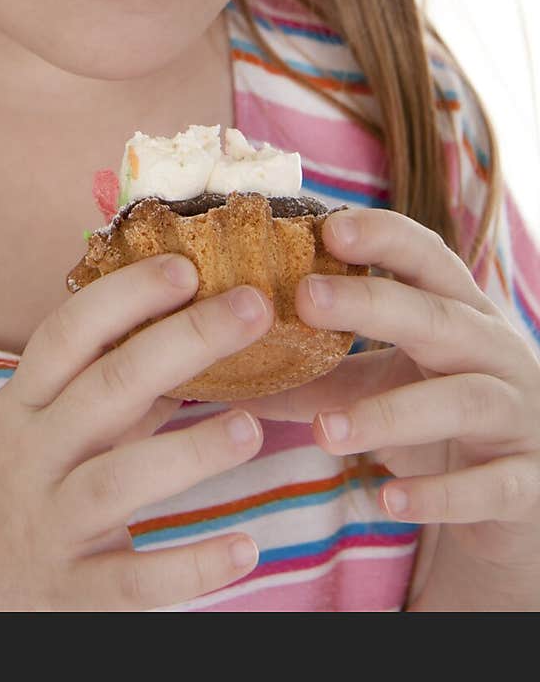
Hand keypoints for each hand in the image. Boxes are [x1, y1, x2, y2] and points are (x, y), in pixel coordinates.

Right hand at [0, 254, 273, 610]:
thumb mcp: (31, 427)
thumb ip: (102, 388)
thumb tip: (189, 330)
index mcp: (21, 408)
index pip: (66, 334)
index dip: (124, 295)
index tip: (185, 266)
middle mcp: (31, 458)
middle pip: (106, 390)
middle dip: (183, 342)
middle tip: (253, 307)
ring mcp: (49, 526)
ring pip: (117, 483)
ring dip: (189, 453)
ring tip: (251, 427)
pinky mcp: (70, 595)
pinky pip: (134, 584)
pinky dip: (191, 567)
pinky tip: (245, 548)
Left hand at [234, 208, 539, 608]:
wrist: (514, 501)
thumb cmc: (438, 423)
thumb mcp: (376, 389)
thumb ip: (311, 376)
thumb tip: (219, 364)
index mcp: (457, 314)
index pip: (427, 257)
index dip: (384, 236)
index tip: (327, 226)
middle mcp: (494, 352)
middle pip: (438, 317)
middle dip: (374, 303)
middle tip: (306, 298)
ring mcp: (517, 415)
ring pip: (462, 400)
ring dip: (391, 413)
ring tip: (323, 431)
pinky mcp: (526, 482)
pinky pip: (489, 486)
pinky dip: (438, 495)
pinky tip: (385, 498)